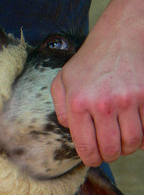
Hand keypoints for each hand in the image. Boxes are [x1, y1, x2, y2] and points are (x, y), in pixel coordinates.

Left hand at [51, 0, 143, 165]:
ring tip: (122, 143)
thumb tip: (67, 128)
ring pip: (132, 142)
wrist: (120, 35)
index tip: (94, 160)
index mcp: (78, 103)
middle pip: (111, 149)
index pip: (85, 145)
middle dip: (109, 156)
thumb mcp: (63, 80)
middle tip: (108, 153)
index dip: (91, 159)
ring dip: (128, 148)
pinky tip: (137, 131)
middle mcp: (102, 104)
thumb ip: (59, 107)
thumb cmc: (89, 60)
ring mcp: (127, 101)